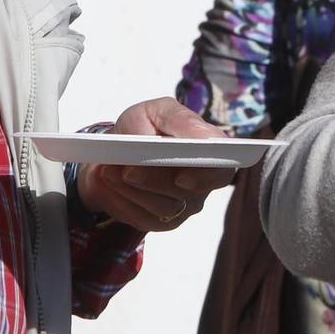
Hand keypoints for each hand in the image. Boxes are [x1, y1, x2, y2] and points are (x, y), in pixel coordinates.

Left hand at [74, 97, 233, 231]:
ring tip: (111, 170)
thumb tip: (201, 138)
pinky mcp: (161, 221)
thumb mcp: (156, 112)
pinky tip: (112, 183)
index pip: (223, 171)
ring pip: (163, 207)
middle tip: (129, 171)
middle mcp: (203, 183)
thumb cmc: (142, 128)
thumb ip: (179, 120)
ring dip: (132, 189)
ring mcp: (183, 205)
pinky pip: (143, 218)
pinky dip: (122, 200)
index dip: (206, 176)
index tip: (182, 176)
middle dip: (155, 181)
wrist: (113, 153)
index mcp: (210, 153)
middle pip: (188, 193)